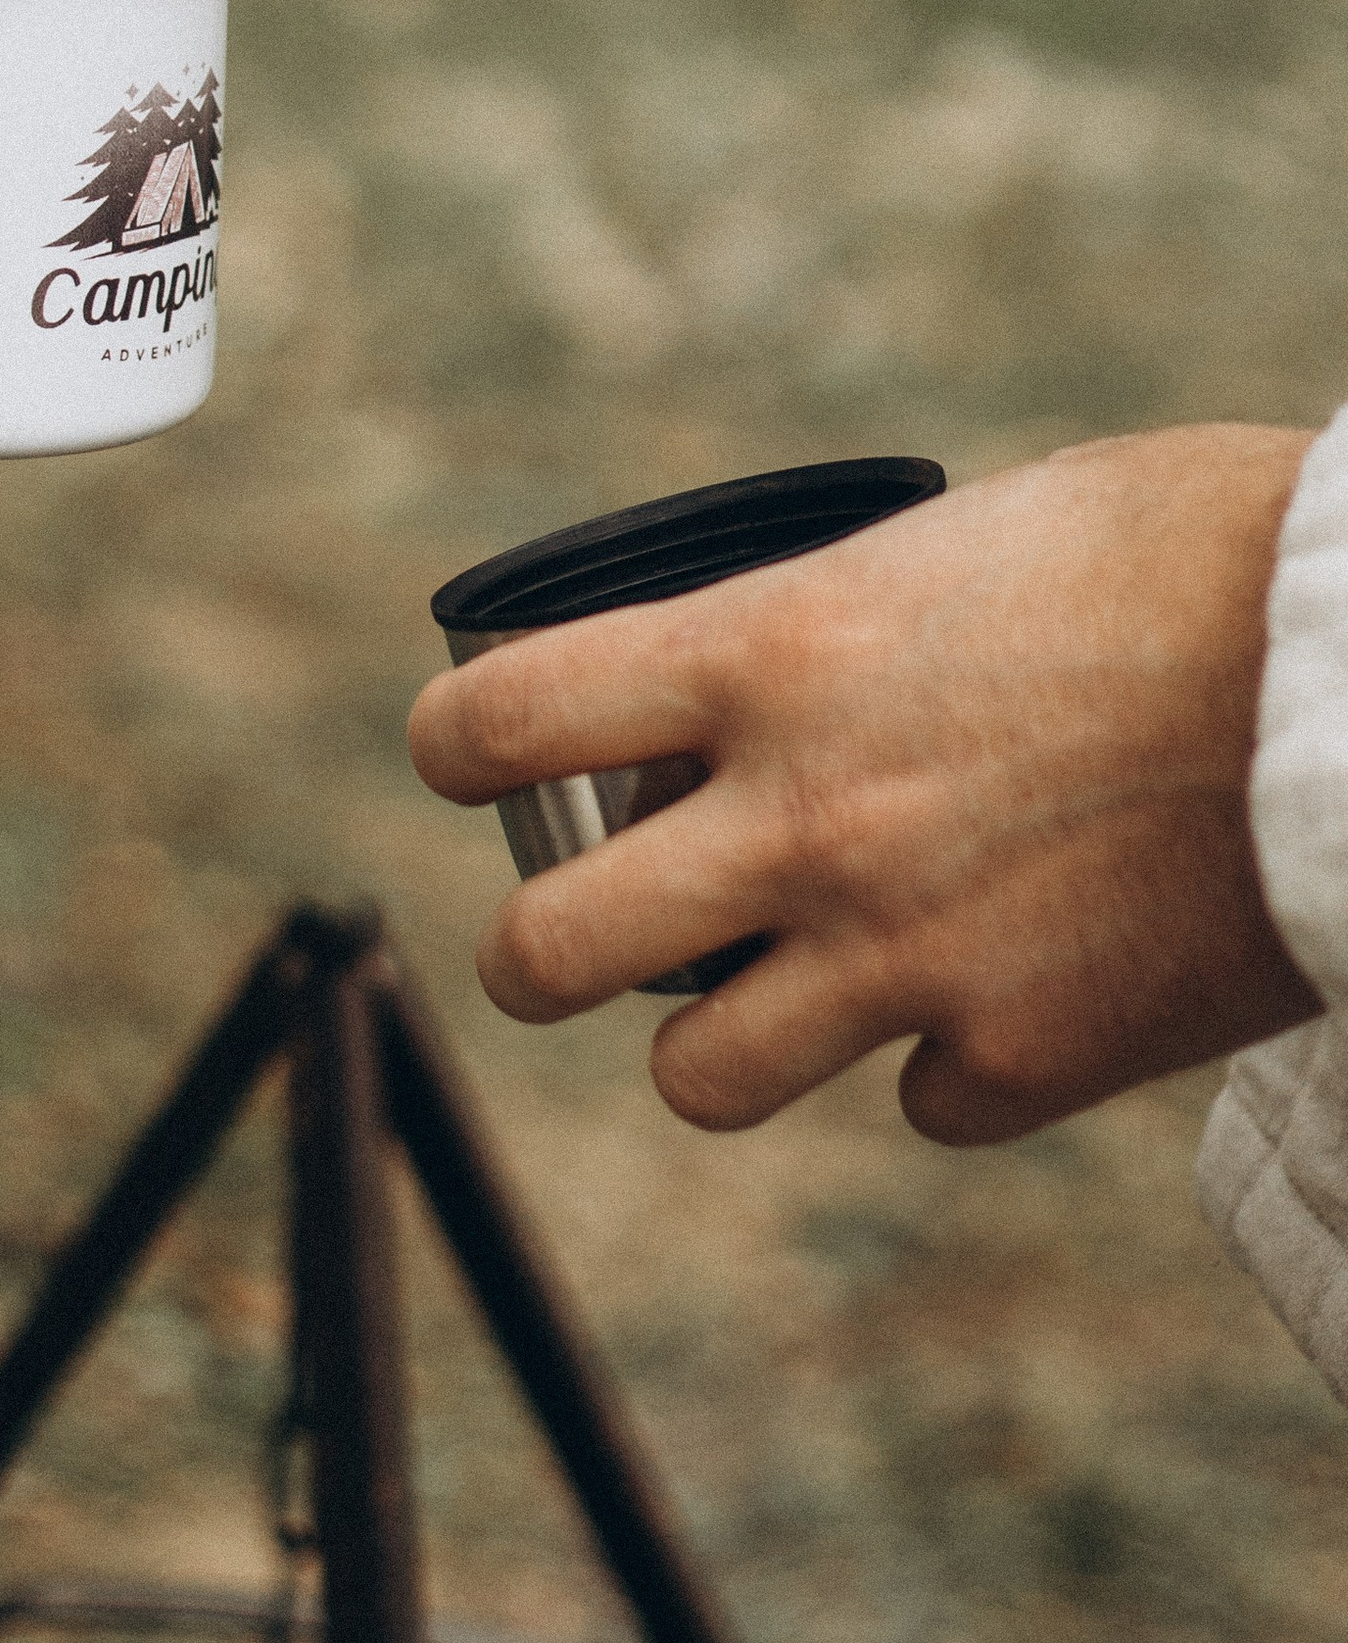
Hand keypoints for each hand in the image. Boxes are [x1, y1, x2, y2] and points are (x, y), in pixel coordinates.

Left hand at [408, 426, 1319, 1144]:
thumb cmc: (1188, 553)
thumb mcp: (961, 538)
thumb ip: (838, 622)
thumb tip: (773, 667)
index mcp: (767, 654)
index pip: (499, 722)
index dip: (454, 748)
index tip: (466, 759)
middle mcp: (802, 820)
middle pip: (540, 955)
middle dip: (542, 948)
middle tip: (579, 929)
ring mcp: (905, 957)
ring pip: (697, 1077)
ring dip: (720, 1036)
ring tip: (774, 989)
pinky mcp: (1026, 1060)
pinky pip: (920, 1104)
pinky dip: (942, 1067)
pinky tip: (998, 993)